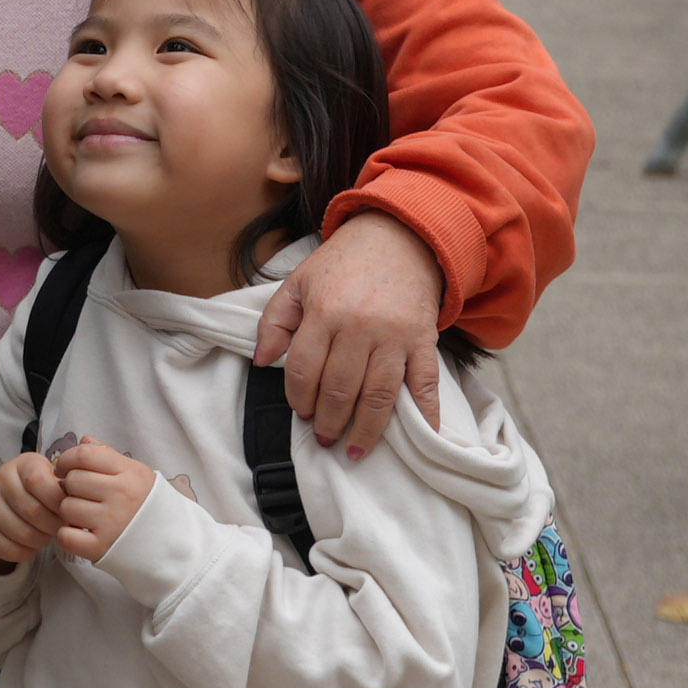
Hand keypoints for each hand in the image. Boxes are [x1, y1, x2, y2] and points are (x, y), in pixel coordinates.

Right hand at [0, 448, 68, 569]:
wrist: (0, 502)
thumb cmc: (35, 491)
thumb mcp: (48, 478)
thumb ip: (63, 487)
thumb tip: (77, 504)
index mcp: (21, 464)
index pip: (39, 481)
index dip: (58, 501)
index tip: (67, 510)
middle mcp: (0, 480)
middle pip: (33, 511)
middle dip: (54, 525)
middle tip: (60, 528)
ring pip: (24, 533)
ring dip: (42, 540)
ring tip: (47, 535)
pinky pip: (11, 549)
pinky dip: (28, 552)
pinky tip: (32, 544)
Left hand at [47, 434, 155, 559]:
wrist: (174, 543)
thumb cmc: (149, 505)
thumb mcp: (136, 474)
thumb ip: (108, 455)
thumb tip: (84, 440)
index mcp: (128, 473)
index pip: (84, 454)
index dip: (67, 459)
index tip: (65, 468)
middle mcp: (120, 496)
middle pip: (73, 480)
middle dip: (71, 487)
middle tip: (81, 495)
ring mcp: (111, 523)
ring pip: (66, 508)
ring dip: (69, 512)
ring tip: (85, 515)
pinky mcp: (102, 548)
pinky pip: (67, 536)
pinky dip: (68, 535)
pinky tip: (80, 533)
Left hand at [251, 209, 447, 458]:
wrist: (399, 238)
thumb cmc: (343, 263)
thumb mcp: (298, 281)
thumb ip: (274, 321)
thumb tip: (261, 362)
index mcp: (324, 312)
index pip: (303, 369)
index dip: (298, 397)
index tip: (301, 412)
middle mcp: (359, 326)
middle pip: (339, 389)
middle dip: (329, 421)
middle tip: (324, 437)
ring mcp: (395, 336)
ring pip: (378, 396)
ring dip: (366, 430)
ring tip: (354, 450)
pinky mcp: (423, 341)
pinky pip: (425, 385)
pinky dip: (424, 414)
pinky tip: (418, 436)